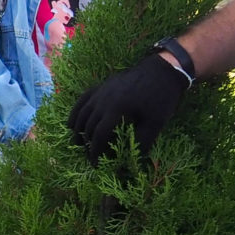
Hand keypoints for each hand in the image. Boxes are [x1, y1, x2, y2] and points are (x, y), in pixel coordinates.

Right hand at [67, 48, 191, 162]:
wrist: (163, 70)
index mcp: (116, 110)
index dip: (95, 152)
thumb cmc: (161, 98)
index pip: (99, 136)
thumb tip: (132, 162)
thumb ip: (142, 143)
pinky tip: (72, 123)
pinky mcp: (102, 86)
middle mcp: (103, 100)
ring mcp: (101, 91)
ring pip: (81, 113)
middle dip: (86, 144)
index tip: (96, 164)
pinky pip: (82, 100)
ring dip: (77, 130)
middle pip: (88, 126)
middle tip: (89, 157)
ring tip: (78, 144)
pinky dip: (75, 112)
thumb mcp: (155, 123)